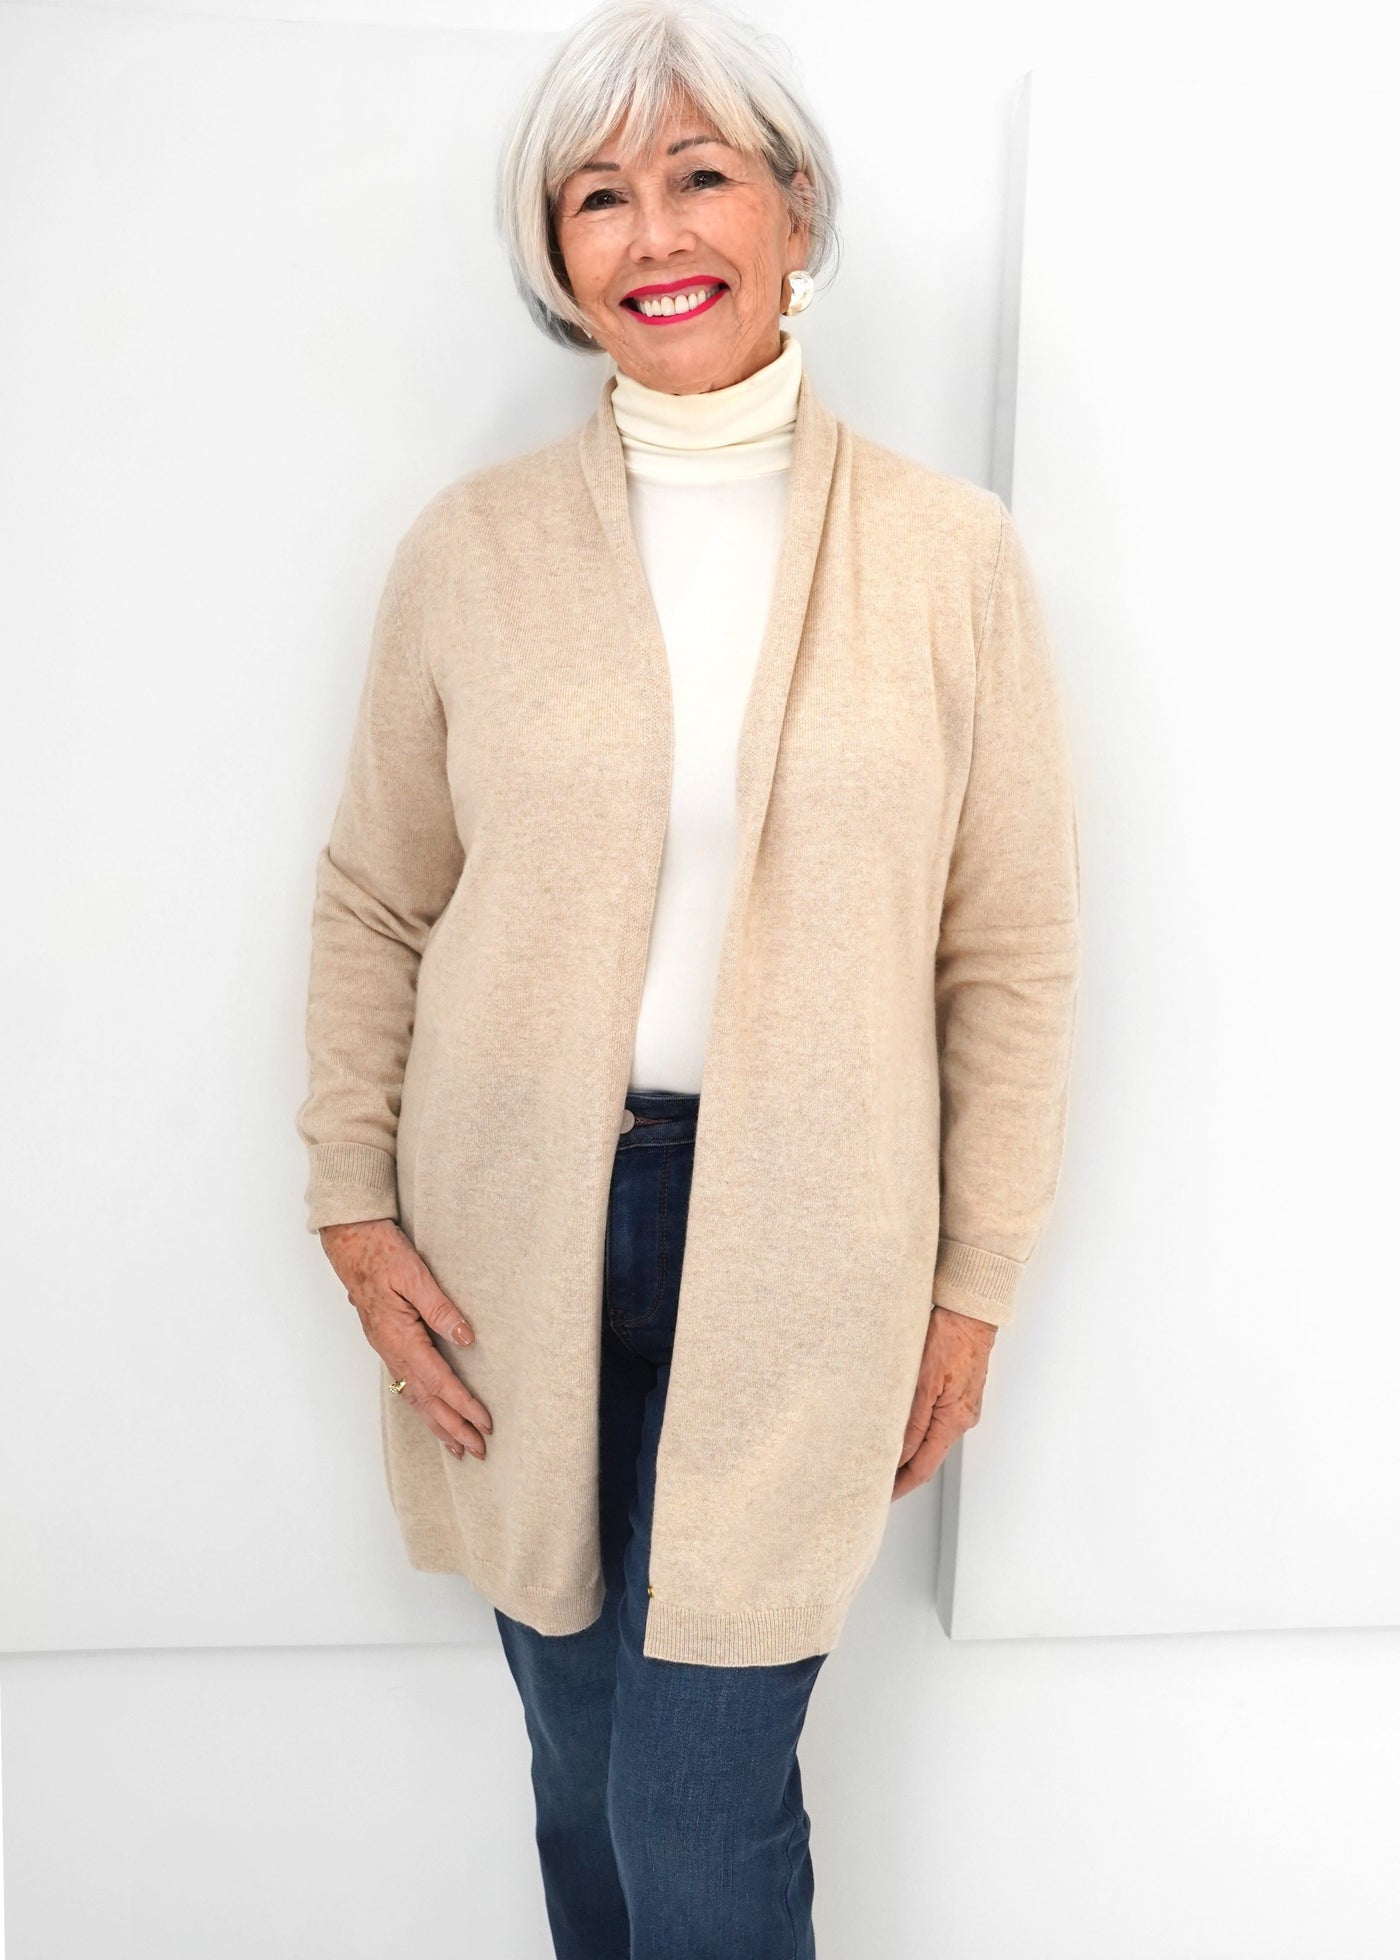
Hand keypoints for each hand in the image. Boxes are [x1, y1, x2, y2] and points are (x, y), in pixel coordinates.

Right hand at [318, 1218, 492, 1461]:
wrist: (349, 1238)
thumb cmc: (380, 1251)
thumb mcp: (414, 1274)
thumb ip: (440, 1309)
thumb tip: (466, 1339)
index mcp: (398, 1336)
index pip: (438, 1381)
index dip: (462, 1405)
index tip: (484, 1424)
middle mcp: (390, 1349)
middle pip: (425, 1399)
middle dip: (452, 1427)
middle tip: (478, 1451)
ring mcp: (386, 1347)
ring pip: (413, 1396)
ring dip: (436, 1423)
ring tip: (457, 1447)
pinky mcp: (386, 1341)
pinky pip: (405, 1383)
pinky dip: (421, 1405)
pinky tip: (430, 1413)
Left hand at [892, 1305, 996, 1498]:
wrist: (970, 1313)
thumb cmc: (949, 1339)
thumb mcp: (922, 1381)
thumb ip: (911, 1422)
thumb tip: (897, 1454)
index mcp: (954, 1421)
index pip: (923, 1467)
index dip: (901, 1484)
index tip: (881, 1495)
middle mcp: (962, 1419)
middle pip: (928, 1458)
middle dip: (902, 1473)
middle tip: (874, 1480)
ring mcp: (963, 1407)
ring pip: (932, 1440)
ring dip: (909, 1452)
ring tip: (882, 1456)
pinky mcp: (960, 1395)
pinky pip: (937, 1423)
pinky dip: (918, 1433)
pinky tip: (902, 1429)